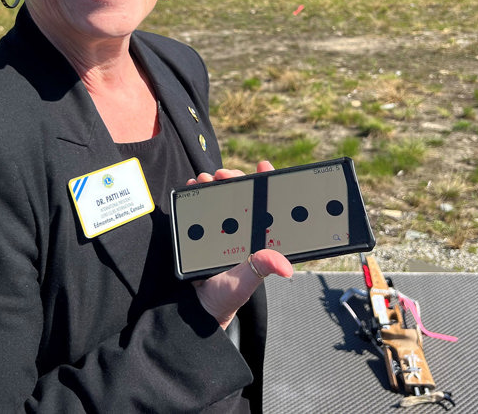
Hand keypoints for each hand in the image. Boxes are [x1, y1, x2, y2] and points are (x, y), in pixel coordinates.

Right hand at [187, 161, 293, 329]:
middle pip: (241, 196)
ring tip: (205, 178)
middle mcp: (240, 232)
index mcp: (257, 240)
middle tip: (223, 174)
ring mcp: (220, 230)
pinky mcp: (200, 233)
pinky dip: (195, 194)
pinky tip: (192, 186)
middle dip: (234, 179)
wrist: (194, 309)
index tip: (264, 167)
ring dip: (213, 184)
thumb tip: (285, 265)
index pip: (267, 207)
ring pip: (220, 199)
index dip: (268, 184)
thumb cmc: (225, 298)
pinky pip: (199, 209)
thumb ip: (260, 269)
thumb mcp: (245, 283)